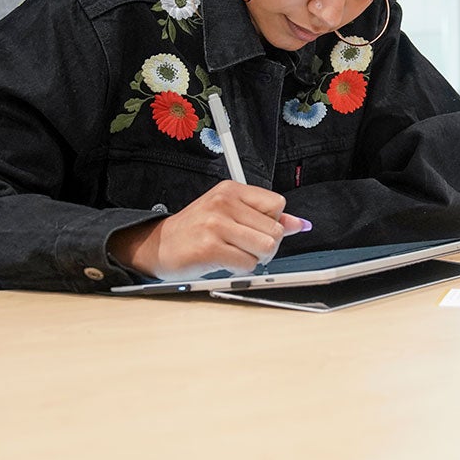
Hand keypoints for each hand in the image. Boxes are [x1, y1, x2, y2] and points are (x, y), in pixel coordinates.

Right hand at [109, 181, 308, 279]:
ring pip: (265, 247)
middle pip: (275, 229)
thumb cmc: (196, 231)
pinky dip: (241, 269)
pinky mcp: (209, 248)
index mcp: (231, 190)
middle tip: (244, 248)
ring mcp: (215, 224)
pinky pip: (247, 264)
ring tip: (235, 254)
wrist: (159, 245)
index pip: (277, 204)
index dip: (272, 223)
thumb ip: (265, 218)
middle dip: (265, 246)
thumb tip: (300, 224)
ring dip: (254, 258)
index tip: (254, 230)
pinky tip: (224, 262)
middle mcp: (223, 202)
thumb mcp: (230, 214)